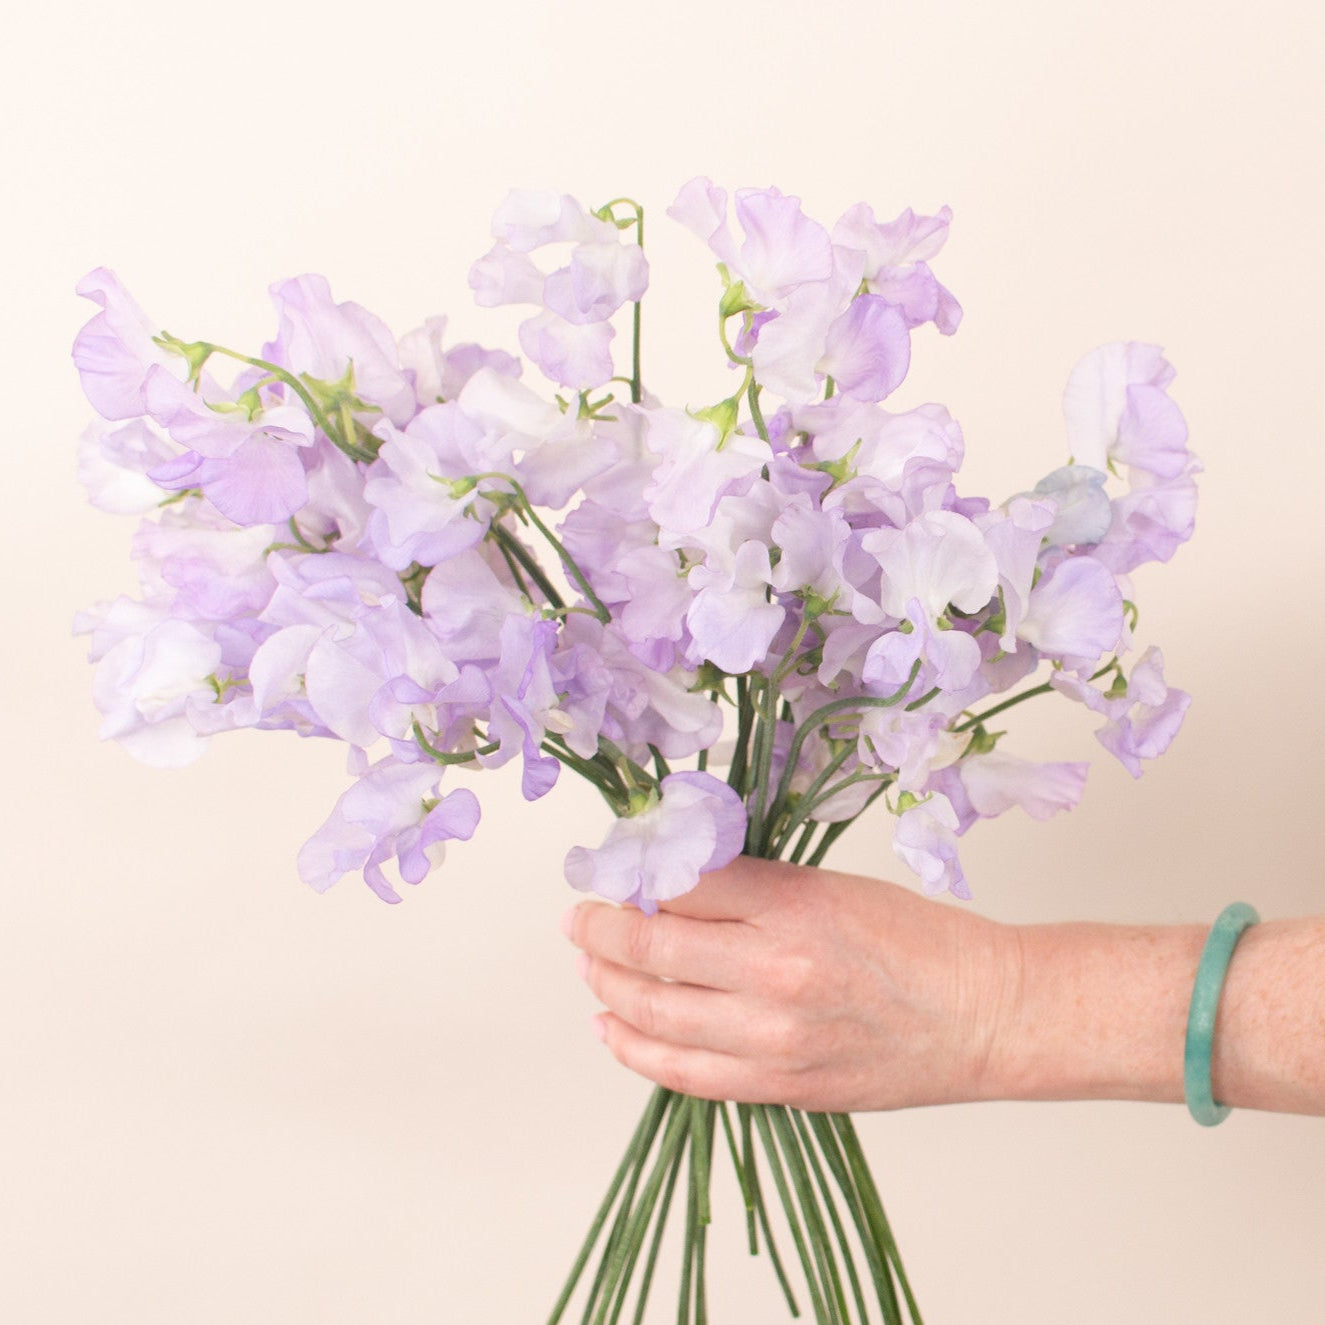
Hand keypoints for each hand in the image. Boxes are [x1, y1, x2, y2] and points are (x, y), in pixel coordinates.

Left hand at [562, 855, 1016, 1111]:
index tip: (614, 868)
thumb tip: (673, 881)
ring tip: (588, 967)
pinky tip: (611, 1028)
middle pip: (651, 946)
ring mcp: (774, 1038)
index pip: (680, 881)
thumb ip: (752, 887)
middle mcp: (776, 972)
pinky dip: (634, 1049)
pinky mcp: (780, 1087)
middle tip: (581, 916)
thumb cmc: (920, 943)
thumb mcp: (834, 886)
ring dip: (606, 985)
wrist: (984, 1017)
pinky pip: (682, 1073)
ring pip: (653, 1012)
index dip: (633, 873)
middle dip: (600, 928)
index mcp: (794, 905)